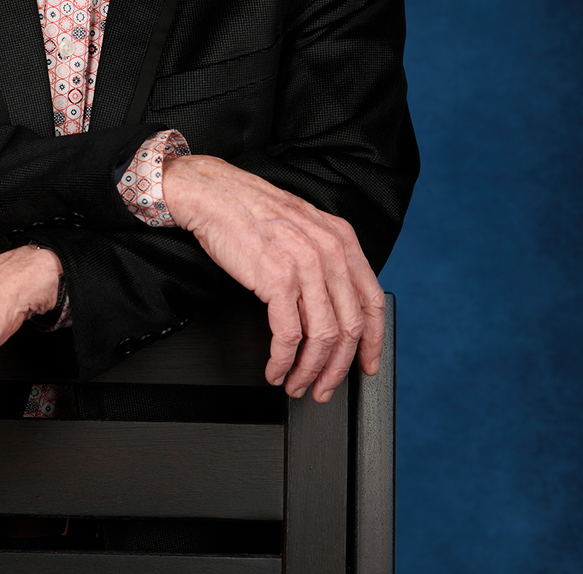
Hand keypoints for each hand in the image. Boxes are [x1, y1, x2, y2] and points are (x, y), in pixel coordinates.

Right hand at [162, 154, 384, 402]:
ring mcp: (304, 265)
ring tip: (297, 384)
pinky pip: (288, 336)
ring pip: (322, 337)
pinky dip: (283, 361)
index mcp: (340, 239)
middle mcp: (328, 251)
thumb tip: (335, 304)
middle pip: (349, 327)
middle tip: (325, 387)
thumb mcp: (302, 225)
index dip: (372, 342)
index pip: (371, 302)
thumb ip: (325, 258)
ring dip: (311, 371)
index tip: (366, 364)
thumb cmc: (249, 210)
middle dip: (338, 368)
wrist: (211, 194)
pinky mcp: (276, 279)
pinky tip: (275, 369)